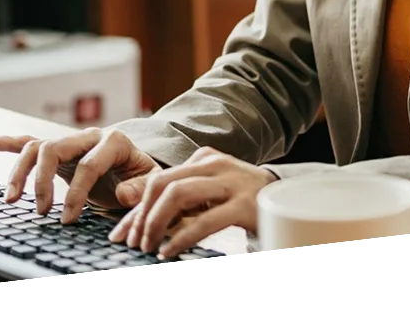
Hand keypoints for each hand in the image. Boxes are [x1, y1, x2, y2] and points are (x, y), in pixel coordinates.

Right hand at [0, 127, 159, 222]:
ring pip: (37, 147)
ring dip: (20, 171)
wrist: (138, 169)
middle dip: (43, 182)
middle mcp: (88, 135)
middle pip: (54, 148)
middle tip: (42, 212)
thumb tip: (121, 193)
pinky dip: (8, 143)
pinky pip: (29, 143)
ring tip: (13, 200)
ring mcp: (71, 141)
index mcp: (114, 141)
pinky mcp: (58, 151)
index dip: (77, 193)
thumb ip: (139, 188)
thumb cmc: (142, 178)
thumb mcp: (150, 183)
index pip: (88, 164)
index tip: (68, 220)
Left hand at [109, 146, 276, 257]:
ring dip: (155, 224)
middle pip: (163, 183)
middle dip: (141, 215)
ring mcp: (230, 183)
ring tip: (148, 247)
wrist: (289, 199)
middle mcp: (215, 164)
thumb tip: (131, 204)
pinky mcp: (243, 206)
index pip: (159, 179)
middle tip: (133, 243)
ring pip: (179, 195)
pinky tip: (169, 251)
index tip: (120, 234)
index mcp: (203, 158)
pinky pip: (204, 221)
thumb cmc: (241, 199)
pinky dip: (180, 238)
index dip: (135, 208)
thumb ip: (177, 198)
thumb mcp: (207, 193)